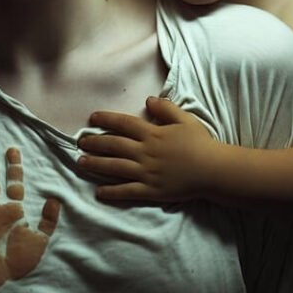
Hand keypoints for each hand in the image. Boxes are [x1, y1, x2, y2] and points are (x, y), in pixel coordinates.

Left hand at [77, 96, 218, 202]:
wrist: (212, 170)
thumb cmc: (200, 143)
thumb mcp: (184, 119)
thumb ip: (165, 108)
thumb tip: (148, 100)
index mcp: (152, 133)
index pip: (123, 123)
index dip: (106, 120)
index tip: (92, 118)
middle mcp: (145, 151)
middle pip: (114, 145)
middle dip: (94, 143)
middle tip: (80, 142)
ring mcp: (146, 172)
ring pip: (115, 167)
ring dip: (96, 165)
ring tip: (81, 163)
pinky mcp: (150, 191)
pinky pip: (127, 191)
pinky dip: (112, 192)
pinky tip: (99, 192)